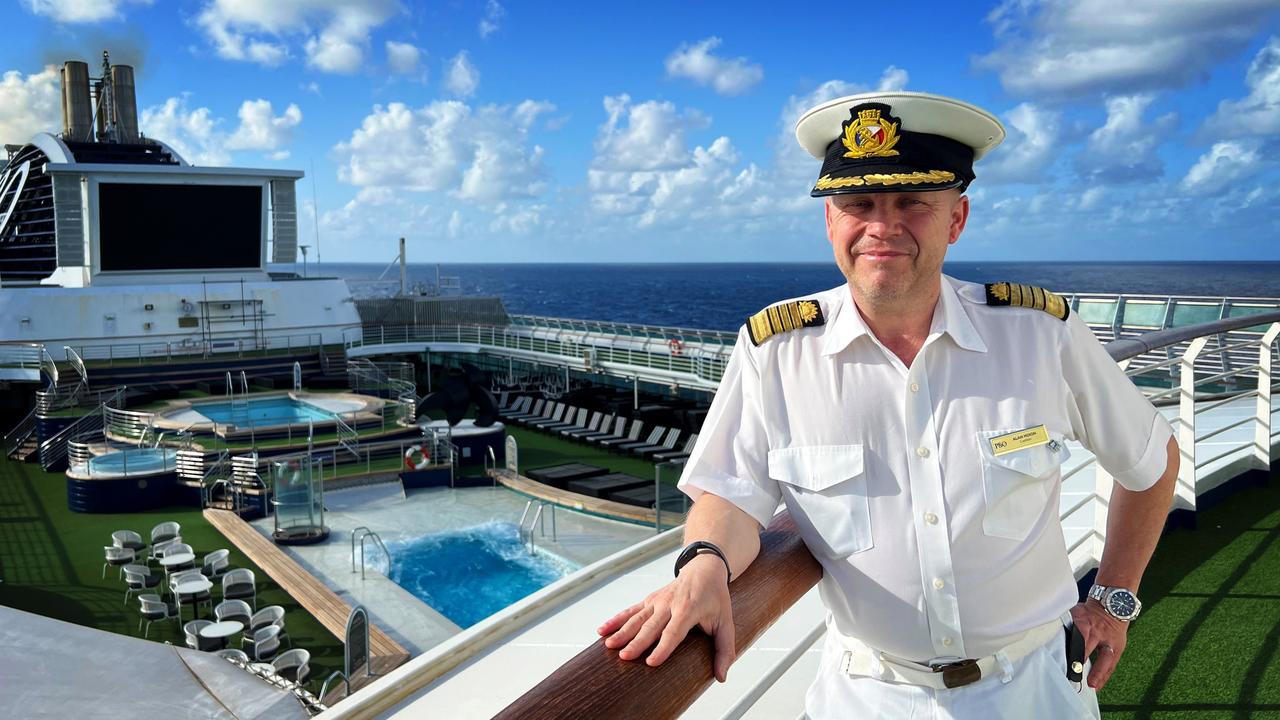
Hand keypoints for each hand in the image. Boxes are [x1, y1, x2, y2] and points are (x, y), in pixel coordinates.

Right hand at [596, 554, 736, 681]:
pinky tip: (602, 630)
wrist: (704, 569)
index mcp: (689, 609)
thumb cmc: (715, 598)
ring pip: (637, 618)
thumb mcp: (726, 622)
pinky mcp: (649, 600)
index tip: (651, 662)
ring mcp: (657, 601)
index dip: (663, 647)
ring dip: (622, 631)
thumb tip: (721, 677)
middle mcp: (670, 604)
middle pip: (651, 626)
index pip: (674, 631)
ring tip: (609, 645)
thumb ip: (725, 650)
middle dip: (637, 642)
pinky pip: (630, 611)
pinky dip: (616, 619)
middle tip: (624, 657)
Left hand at [1069, 600, 1129, 690]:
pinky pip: (1111, 665)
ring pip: (1104, 659)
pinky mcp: (1117, 649)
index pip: (1075, 636)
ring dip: (1097, 673)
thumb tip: (1050, 632)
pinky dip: (1104, 676)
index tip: (1060, 658)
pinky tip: (1098, 685)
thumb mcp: (1078, 612)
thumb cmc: (1091, 612)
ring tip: (1091, 685)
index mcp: (1085, 623)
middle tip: (1071, 676)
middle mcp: (1098, 633)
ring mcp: (1109, 642)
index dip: (1069, 647)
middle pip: (1088, 649)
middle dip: (1079, 662)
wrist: (1114, 606)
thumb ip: (1068, 624)